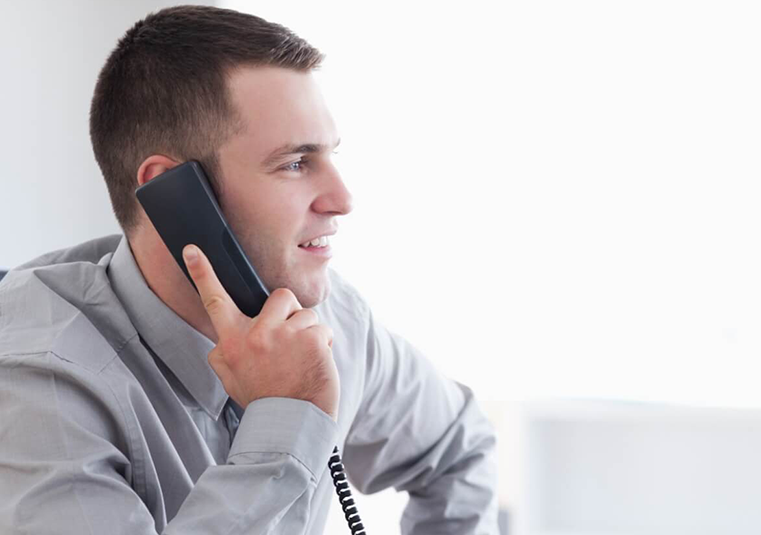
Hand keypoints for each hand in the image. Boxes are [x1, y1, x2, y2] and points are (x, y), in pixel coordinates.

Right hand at [182, 244, 339, 419]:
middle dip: (288, 313)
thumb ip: (225, 352)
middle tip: (288, 341)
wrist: (292, 425)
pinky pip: (322, 328)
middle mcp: (256, 335)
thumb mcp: (231, 377)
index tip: (192, 250)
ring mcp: (286, 335)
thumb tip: (224, 339)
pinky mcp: (312, 339)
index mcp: (232, 342)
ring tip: (301, 359)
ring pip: (304, 313)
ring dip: (307, 332)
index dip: (202, 273)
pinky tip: (315, 363)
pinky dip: (323, 344)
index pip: (214, 301)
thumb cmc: (263, 399)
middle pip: (278, 297)